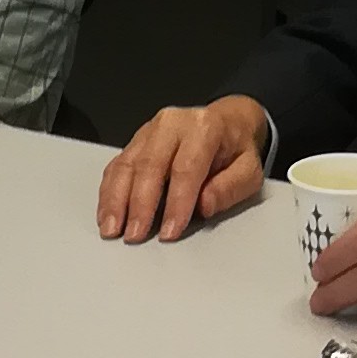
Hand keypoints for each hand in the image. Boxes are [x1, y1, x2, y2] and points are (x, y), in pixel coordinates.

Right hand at [97, 101, 268, 241]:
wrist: (228, 122)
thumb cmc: (236, 149)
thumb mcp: (250, 170)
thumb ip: (230, 188)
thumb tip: (204, 205)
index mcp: (205, 127)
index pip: (186, 167)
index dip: (176, 202)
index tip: (169, 231)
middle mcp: (173, 124)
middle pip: (149, 165)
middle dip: (140, 204)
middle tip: (135, 235)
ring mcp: (150, 130)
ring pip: (127, 164)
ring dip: (116, 200)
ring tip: (112, 229)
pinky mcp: (136, 141)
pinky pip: (117, 165)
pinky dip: (109, 192)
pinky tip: (107, 214)